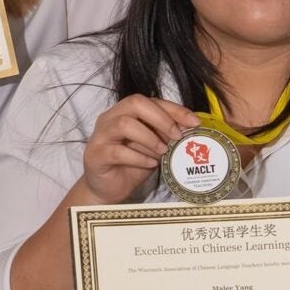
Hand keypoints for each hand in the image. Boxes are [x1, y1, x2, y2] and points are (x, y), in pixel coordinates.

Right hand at [79, 95, 201, 204]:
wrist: (109, 188)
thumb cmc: (133, 163)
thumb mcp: (155, 146)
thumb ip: (167, 134)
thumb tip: (190, 126)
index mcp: (126, 111)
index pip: (151, 101)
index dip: (175, 109)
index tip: (194, 122)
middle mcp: (110, 118)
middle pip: (135, 103)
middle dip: (161, 118)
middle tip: (177, 136)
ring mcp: (100, 135)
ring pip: (124, 124)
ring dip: (149, 137)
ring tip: (163, 151)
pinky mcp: (95, 155)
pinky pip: (117, 151)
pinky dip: (138, 157)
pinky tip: (151, 164)